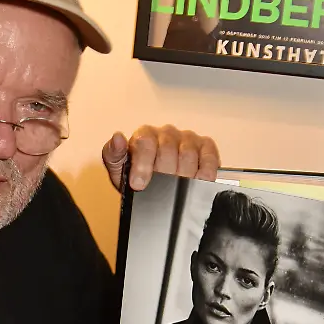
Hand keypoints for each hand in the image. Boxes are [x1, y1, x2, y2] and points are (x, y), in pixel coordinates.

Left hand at [102, 125, 220, 191]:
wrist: (154, 184)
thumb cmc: (137, 174)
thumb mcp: (118, 168)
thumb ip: (113, 154)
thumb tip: (117, 138)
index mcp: (145, 135)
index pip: (145, 142)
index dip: (142, 165)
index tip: (139, 183)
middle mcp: (167, 134)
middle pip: (168, 150)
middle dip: (162, 174)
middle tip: (159, 189)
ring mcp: (187, 139)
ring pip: (188, 154)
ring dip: (183, 175)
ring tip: (176, 188)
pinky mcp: (206, 147)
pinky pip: (209, 157)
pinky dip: (206, 171)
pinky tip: (199, 181)